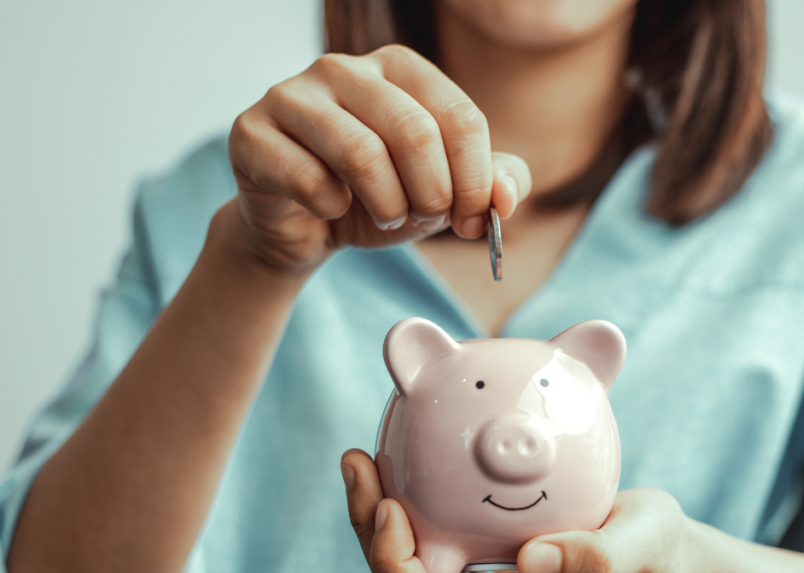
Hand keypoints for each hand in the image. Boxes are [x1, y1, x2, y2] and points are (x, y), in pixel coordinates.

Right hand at [225, 45, 530, 272]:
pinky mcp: (252, 133)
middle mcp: (344, 68)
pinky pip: (310, 180)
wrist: (306, 227)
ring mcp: (291, 95)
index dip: (475, 182)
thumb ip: (489, 186)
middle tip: (425, 219)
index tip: (471, 220)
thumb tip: (505, 198)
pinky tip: (331, 209)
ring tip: (386, 216)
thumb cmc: (379, 199)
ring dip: (387, 205)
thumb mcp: (445, 194)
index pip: (461, 118)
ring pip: (362, 154)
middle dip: (433, 194)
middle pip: (415, 132)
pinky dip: (333, 210)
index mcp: (398, 67)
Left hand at [341, 449, 700, 572]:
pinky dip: (407, 520)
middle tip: (359, 462)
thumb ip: (598, 558)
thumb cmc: (652, 550)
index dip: (393, 563)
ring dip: (378, 524)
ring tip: (364, 461)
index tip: (387, 502)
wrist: (659, 565)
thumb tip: (531, 561)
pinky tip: (401, 472)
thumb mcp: (643, 542)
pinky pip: (429, 560)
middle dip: (370, 533)